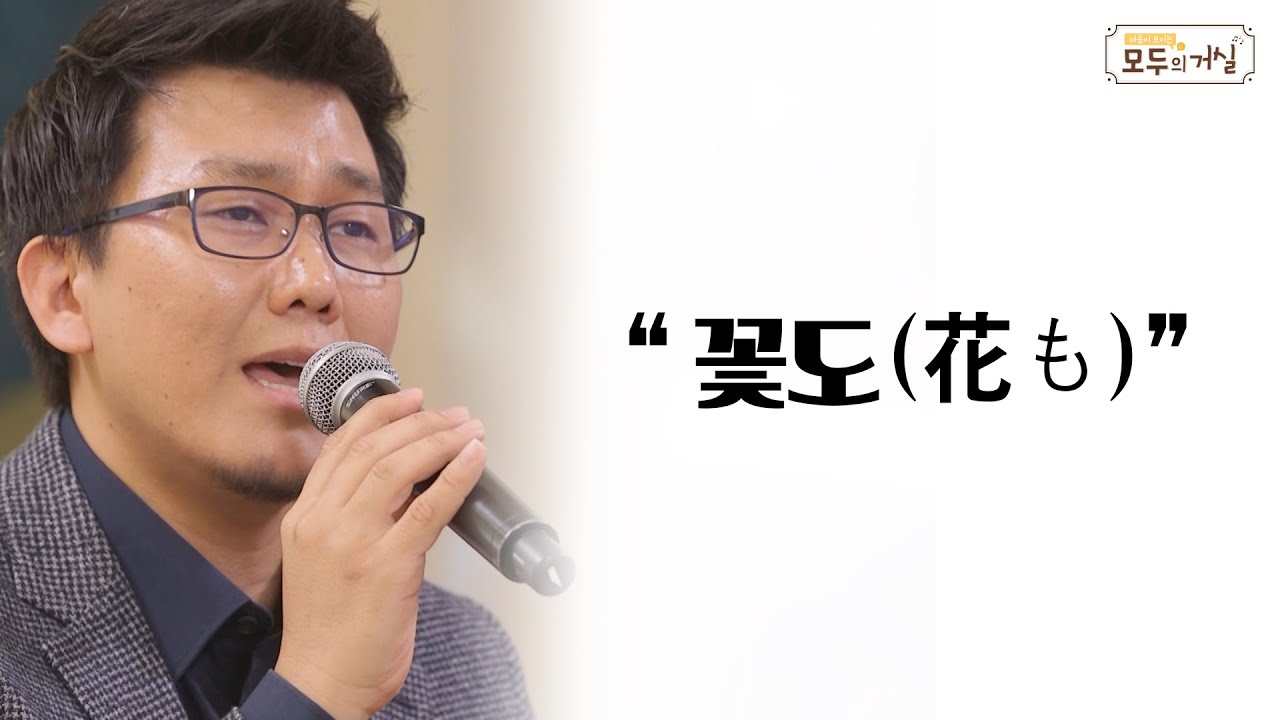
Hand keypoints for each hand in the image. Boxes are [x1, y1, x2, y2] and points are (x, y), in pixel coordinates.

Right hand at [273, 388, 486, 719]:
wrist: (322, 682)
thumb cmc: (328, 629)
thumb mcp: (322, 558)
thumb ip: (350, 517)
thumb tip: (406, 482)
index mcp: (304, 517)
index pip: (341, 445)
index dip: (380, 414)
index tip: (410, 398)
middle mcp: (322, 522)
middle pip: (373, 448)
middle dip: (420, 422)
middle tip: (454, 415)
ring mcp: (353, 543)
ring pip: (398, 467)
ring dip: (440, 441)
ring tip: (469, 431)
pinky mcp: (387, 567)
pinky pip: (428, 508)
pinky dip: (456, 476)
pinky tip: (473, 459)